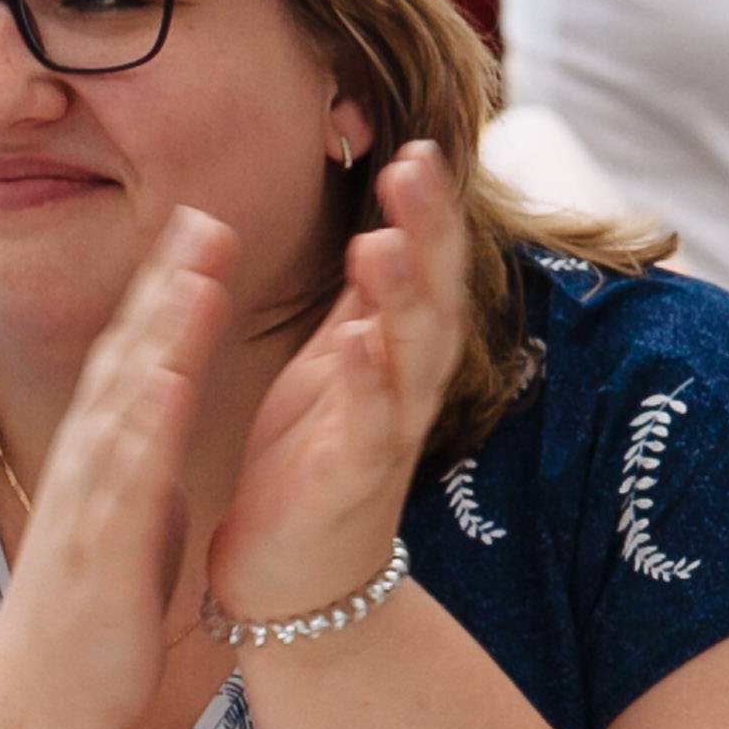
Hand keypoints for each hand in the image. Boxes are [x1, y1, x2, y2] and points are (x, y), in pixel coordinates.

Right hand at [0, 211, 230, 728]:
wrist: (43, 696)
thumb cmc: (97, 604)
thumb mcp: (137, 509)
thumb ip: (151, 452)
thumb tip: (171, 398)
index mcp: (109, 454)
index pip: (141, 355)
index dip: (174, 290)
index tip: (208, 226)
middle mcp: (90, 462)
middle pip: (128, 356)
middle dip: (167, 285)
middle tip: (205, 213)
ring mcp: (86, 501)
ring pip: (122, 403)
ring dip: (157, 335)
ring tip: (196, 273)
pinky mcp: (93, 547)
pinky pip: (120, 479)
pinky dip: (143, 427)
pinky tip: (168, 381)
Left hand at [204, 144, 473, 629]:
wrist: (297, 581)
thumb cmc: (309, 466)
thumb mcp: (337, 367)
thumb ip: (365, 307)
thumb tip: (388, 227)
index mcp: (393, 355)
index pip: (423, 268)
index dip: (425, 211)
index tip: (418, 147)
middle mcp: (405, 387)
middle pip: (431, 296)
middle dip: (427, 232)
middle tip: (415, 165)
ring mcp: (385, 434)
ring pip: (408, 356)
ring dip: (401, 298)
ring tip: (383, 240)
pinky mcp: (352, 480)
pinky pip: (369, 428)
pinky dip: (366, 385)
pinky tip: (358, 346)